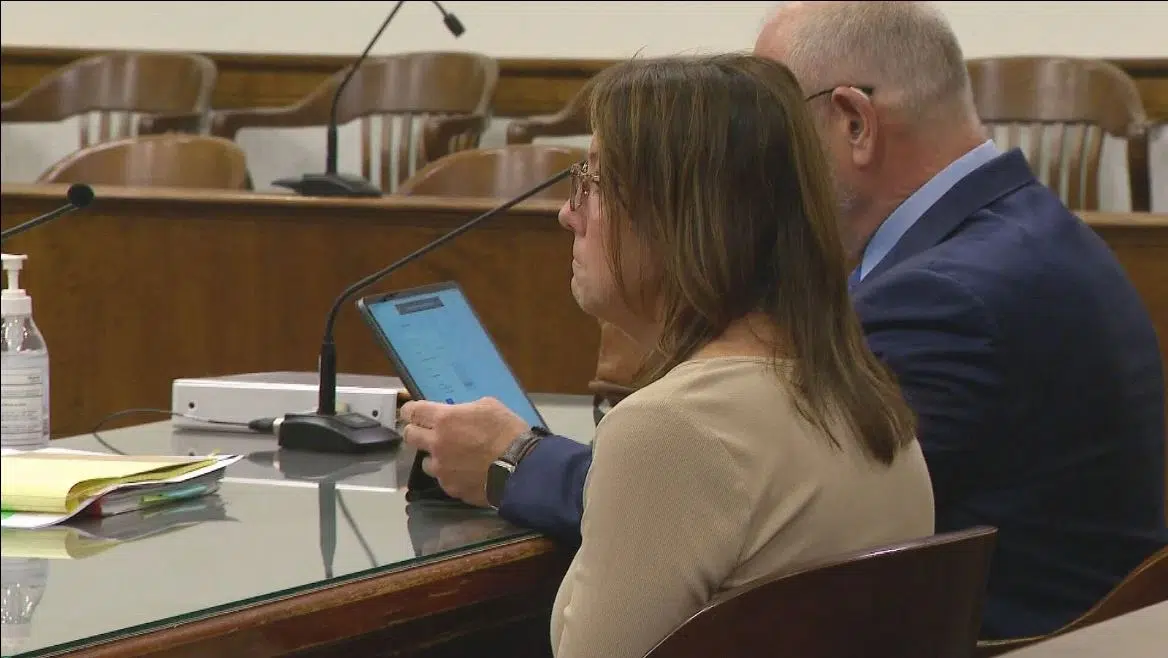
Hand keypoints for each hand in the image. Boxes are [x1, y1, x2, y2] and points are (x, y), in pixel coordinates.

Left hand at [398, 397, 529, 506]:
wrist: (520, 468)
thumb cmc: (507, 431)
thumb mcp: (490, 407)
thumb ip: (466, 409)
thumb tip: (459, 415)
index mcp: (444, 420)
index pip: (412, 411)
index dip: (410, 410)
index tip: (413, 412)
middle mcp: (436, 444)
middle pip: (409, 436)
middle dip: (416, 432)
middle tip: (428, 433)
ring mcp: (441, 469)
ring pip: (425, 462)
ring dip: (435, 458)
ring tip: (453, 459)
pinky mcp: (450, 488)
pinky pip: (443, 479)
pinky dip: (451, 475)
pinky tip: (467, 474)